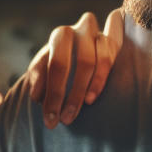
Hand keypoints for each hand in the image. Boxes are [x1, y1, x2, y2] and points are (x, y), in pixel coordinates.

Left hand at [22, 8, 124, 128]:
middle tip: (66, 120)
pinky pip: (113, 61)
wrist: (76, 52)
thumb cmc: (56, 64)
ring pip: (101, 61)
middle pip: (83, 62)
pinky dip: (102, 80)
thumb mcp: (41, 69)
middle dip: (74, 94)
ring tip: (82, 108)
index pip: (58, 64)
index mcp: (61, 35)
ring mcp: (101, 36)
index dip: (54, 93)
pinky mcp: (115, 45)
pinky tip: (91, 98)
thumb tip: (37, 96)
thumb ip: (37, 79)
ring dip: (92, 87)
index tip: (50, 118)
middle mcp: (83, 31)